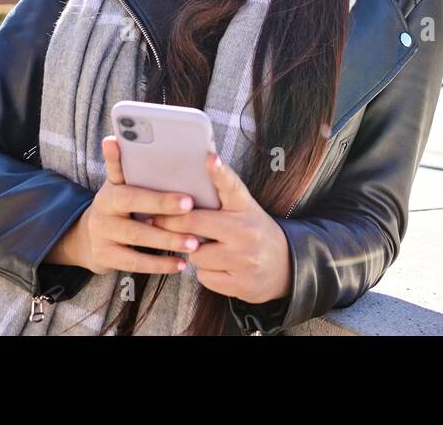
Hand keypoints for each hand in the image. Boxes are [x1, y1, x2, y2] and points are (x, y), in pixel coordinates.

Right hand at [47, 135, 199, 276]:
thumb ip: (137, 173)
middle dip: (161, 203)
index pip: (117, 170)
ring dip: (166, 239)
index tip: (117, 143)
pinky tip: (180, 264)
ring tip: (193, 242)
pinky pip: (134, 262)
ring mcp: (101, 233)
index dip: (115, 156)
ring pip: (136, 235)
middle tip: (189, 204)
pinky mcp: (105, 256)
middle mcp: (103, 206)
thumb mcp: (124, 188)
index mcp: (111, 186)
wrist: (90, 239)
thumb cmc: (122, 208)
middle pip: (131, 201)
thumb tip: (145, 147)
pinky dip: (159, 264)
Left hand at [148, 151, 292, 303]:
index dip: (219, 172)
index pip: (232, 186)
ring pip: (196, 254)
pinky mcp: (241, 283)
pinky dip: (206, 272)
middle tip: (156, 220)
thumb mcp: (244, 210)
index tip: (209, 158)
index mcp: (246, 207)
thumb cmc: (254, 232)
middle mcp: (246, 231)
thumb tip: (179, 195)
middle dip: (172, 222)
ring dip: (194, 252)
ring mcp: (244, 259)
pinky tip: (219, 267)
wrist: (285, 266)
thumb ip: (220, 201)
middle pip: (196, 223)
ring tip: (208, 249)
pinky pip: (203, 277)